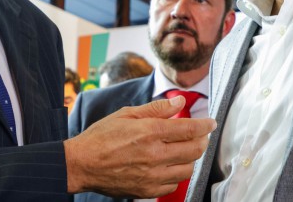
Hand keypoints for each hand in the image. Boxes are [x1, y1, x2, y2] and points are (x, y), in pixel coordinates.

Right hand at [64, 95, 215, 196]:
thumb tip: (179, 102)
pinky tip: (169, 166)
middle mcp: (154, 155)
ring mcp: (152, 175)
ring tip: (184, 150)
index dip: (205, 125)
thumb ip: (156, 109)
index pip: (189, 129)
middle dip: (202, 141)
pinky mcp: (147, 190)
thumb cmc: (101, 137)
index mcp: (150, 132)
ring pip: (188, 169)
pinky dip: (176, 175)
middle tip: (200, 135)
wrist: (81, 164)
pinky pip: (174, 185)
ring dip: (191, 158)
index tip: (211, 123)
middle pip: (194, 150)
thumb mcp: (127, 114)